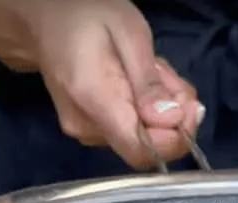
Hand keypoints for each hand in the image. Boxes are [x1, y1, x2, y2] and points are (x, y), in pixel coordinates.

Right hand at [0, 0, 201, 168]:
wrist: (45, 20)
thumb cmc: (86, 16)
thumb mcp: (130, 35)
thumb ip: (149, 82)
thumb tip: (172, 121)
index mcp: (93, 101)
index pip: (140, 151)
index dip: (175, 139)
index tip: (192, 108)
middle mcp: (86, 128)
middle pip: (146, 145)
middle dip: (171, 115)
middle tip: (166, 73)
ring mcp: (85, 132)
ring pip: (142, 136)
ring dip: (159, 107)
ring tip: (147, 68)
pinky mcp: (89, 130)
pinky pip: (130, 128)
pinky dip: (144, 108)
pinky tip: (136, 79)